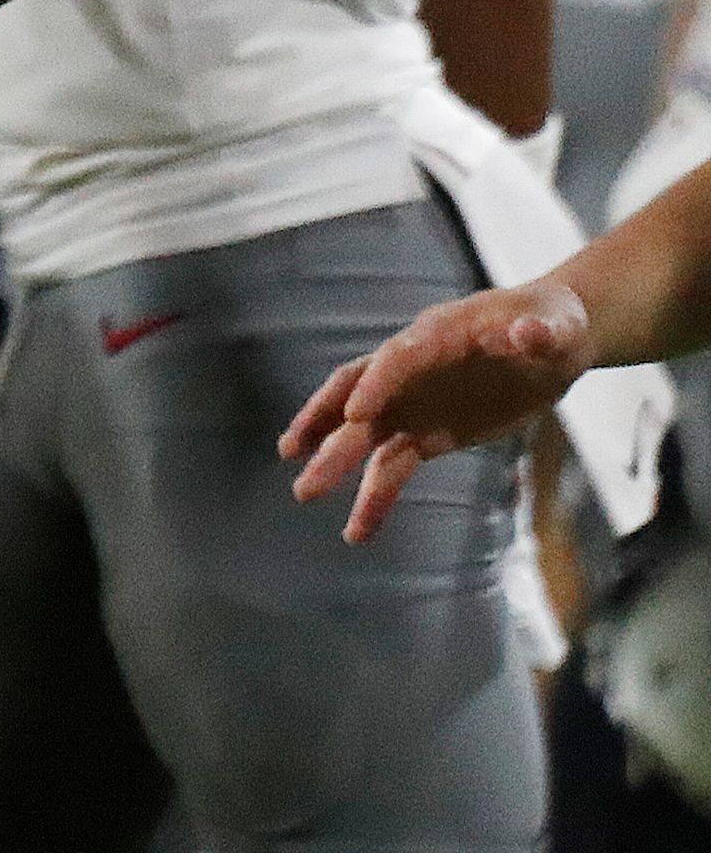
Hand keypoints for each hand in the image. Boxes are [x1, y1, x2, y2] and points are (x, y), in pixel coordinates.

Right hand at [282, 280, 594, 543]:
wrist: (551, 342)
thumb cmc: (553, 323)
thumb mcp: (559, 325)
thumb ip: (543, 333)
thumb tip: (529, 336)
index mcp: (436, 335)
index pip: (395, 358)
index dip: (376, 385)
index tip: (354, 415)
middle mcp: (410, 370)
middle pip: (356, 394)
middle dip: (323, 424)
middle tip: (294, 456)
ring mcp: (414, 404)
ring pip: (364, 435)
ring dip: (333, 461)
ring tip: (305, 493)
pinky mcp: (427, 434)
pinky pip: (391, 467)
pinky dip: (373, 496)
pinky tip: (357, 529)